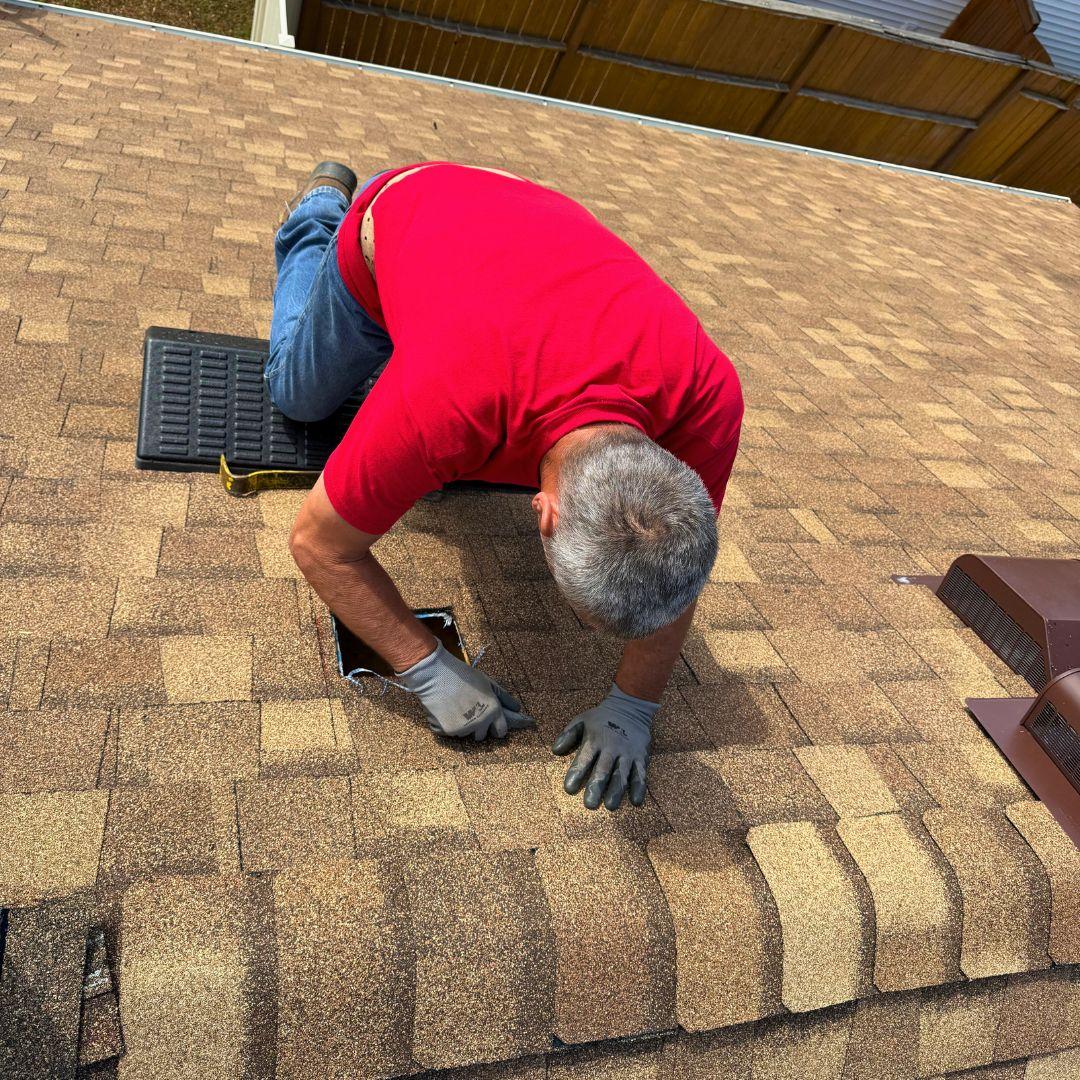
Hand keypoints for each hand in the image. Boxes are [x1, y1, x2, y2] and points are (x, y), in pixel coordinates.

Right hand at [396, 641, 534, 741]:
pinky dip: (446, 725)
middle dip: (477, 728)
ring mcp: (464, 728)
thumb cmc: (464, 676)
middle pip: (482, 736)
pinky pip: (449, 733)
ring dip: (461, 726)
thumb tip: (517, 708)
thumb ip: (504, 697)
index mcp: (493, 710)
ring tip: (455, 707)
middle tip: (469, 714)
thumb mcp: (488, 682)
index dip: (497, 729)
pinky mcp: (449, 731)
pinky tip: (444, 710)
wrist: (437, 674)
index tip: (492, 726)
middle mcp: (481, 722)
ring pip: (465, 734)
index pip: (501, 731)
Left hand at [552, 683, 655, 809]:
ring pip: (622, 774)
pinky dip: (639, 787)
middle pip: (603, 769)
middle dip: (596, 786)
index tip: (569, 789)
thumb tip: (555, 750)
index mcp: (595, 740)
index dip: (576, 773)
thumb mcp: (582, 720)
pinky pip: (640, 774)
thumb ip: (568, 735)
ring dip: (616, 790)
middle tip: (589, 804)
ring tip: (610, 806)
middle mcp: (612, 748)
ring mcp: (627, 753)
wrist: (630, 707)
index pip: (584, 758)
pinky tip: (636, 801)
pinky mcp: (641, 757)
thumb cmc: (601, 717)